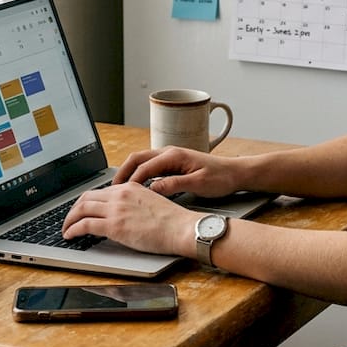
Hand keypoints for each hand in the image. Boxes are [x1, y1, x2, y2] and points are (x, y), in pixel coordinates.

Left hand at [61, 181, 196, 255]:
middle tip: (70, 219)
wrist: (181, 228)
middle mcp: (120, 194)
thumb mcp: (151, 203)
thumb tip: (124, 215)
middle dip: (73, 209)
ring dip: (69, 220)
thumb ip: (134, 204)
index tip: (82, 210)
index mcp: (130, 187)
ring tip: (66, 229)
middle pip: (86, 197)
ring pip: (81, 209)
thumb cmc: (173, 221)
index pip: (100, 191)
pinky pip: (84, 225)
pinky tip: (70, 235)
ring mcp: (116, 209)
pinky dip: (73, 230)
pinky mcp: (114, 226)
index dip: (87, 201)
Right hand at [113, 145, 242, 198]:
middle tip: (110, 189)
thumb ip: (175, 184)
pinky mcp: (173, 163)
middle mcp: (170, 152)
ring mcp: (170, 157)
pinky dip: (138, 174)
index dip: (131, 180)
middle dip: (122, 172)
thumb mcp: (199, 183)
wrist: (236, 173)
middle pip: (137, 158)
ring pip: (141, 161)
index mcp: (174, 155)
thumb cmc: (221, 178)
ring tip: (117, 189)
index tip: (120, 194)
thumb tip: (153, 189)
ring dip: (128, 172)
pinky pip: (149, 166)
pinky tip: (135, 188)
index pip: (144, 166)